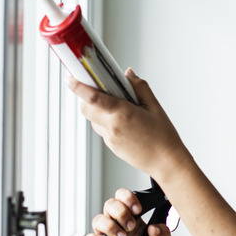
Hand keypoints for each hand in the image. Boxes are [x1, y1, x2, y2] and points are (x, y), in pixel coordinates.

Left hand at [68, 68, 191, 179]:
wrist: (166, 162)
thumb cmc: (163, 136)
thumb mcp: (154, 106)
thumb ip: (139, 87)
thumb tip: (128, 74)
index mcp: (122, 113)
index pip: (92, 97)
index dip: (78, 86)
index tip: (70, 78)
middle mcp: (112, 126)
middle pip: (86, 108)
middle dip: (86, 97)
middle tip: (97, 88)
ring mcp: (110, 138)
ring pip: (92, 119)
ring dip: (96, 109)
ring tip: (115, 104)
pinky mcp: (111, 146)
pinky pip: (101, 129)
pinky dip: (105, 120)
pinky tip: (122, 119)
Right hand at [84, 188, 173, 235]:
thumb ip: (164, 235)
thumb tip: (155, 228)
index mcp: (132, 216)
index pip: (124, 196)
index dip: (128, 198)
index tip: (138, 209)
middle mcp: (117, 222)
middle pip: (110, 204)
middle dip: (121, 212)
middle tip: (131, 226)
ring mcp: (107, 234)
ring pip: (98, 219)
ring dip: (110, 226)